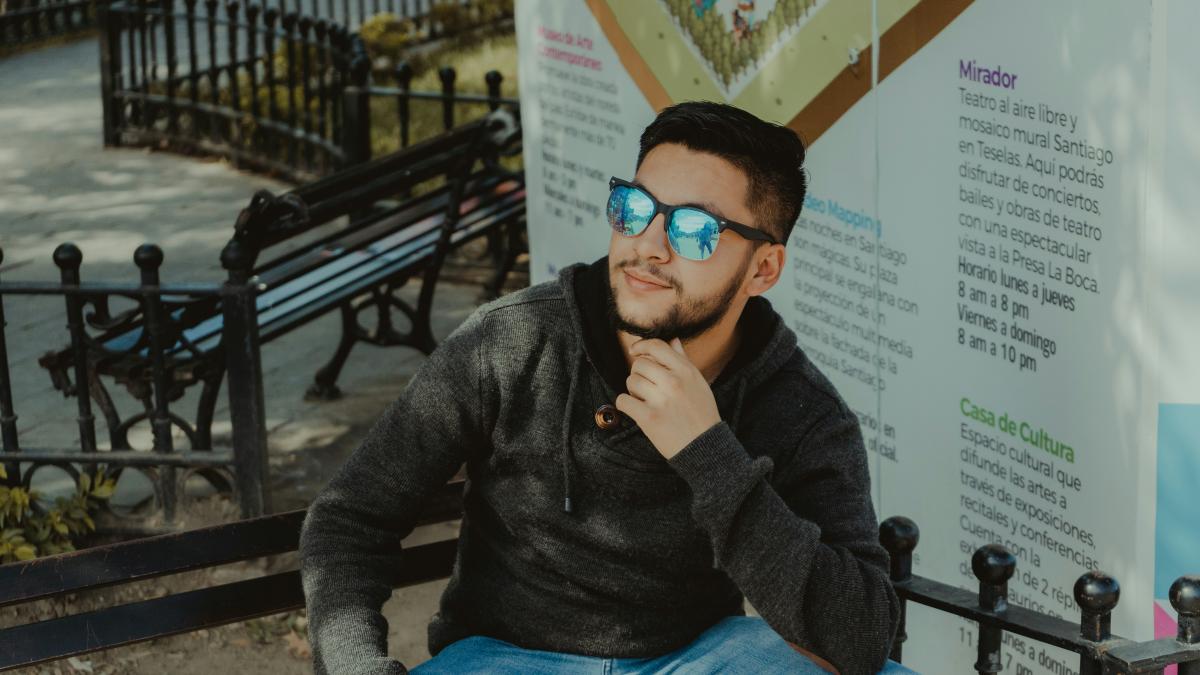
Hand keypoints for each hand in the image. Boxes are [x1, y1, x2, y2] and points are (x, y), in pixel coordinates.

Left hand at [615, 337, 721, 459]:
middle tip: (646, 386)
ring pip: (630, 381)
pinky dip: (626, 404)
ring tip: (645, 400)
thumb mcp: (698, 382)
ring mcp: (660, 400)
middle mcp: (673, 382)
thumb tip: (673, 340)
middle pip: (639, 364)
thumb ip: (683, 360)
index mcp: (686, 371)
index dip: (641, 346)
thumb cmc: (702, 413)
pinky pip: (623, 401)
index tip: (635, 351)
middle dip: (638, 373)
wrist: (704, 446)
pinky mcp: (648, 418)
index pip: (656, 346)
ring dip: (633, 390)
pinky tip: (636, 409)